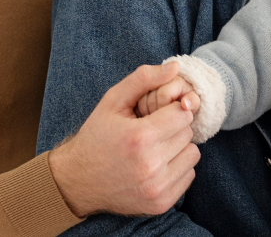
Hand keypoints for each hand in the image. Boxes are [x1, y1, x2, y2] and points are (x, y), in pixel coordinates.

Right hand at [49, 62, 200, 216]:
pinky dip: (177, 168)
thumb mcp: (113, 101)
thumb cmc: (96, 136)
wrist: (77, 181)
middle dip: (174, 128)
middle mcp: (150, 165)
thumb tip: (176, 67)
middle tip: (152, 132)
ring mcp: (156, 187)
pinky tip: (156, 165)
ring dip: (178, 148)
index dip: (170, 110)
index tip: (156, 115)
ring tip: (155, 148)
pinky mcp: (161, 203)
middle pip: (188, 134)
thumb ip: (144, 79)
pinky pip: (188, 175)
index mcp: (140, 137)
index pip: (182, 113)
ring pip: (192, 155)